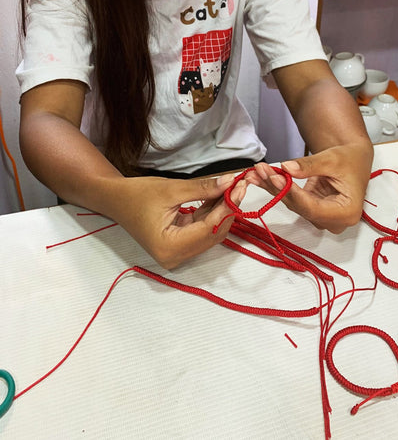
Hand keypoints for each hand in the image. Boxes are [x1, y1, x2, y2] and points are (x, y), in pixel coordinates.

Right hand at [106, 174, 245, 268]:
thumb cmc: (137, 194)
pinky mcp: (179, 245)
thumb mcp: (171, 189)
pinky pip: (202, 229)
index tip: (240, 186)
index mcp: (170, 247)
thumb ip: (203, 188)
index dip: (227, 207)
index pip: (209, 228)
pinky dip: (211, 213)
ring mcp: (177, 253)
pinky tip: (220, 194)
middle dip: (228, 208)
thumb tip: (230, 182)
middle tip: (239, 184)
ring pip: (210, 232)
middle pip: (213, 234)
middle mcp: (175, 257)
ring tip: (232, 187)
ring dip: (222, 210)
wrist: (115, 199)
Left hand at [253, 143, 372, 232]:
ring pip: (292, 203)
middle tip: (261, 170)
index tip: (276, 178)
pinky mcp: (311, 209)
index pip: (313, 208)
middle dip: (278, 188)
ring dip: (273, 187)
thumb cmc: (350, 160)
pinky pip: (291, 199)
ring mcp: (321, 216)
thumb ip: (309, 166)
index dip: (293, 194)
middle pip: (300, 207)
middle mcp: (333, 220)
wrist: (353, 159)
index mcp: (347, 212)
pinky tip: (260, 177)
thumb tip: (287, 168)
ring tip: (258, 171)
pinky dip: (276, 186)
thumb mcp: (331, 159)